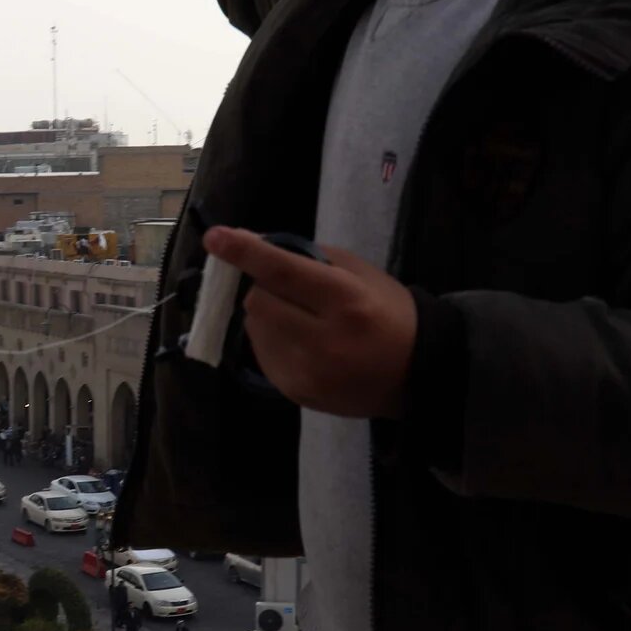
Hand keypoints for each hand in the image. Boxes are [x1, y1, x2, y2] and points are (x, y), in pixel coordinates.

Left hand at [203, 228, 416, 419]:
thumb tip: (254, 246)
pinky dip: (269, 339)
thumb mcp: (360, 274)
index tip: (214, 238)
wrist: (417, 374)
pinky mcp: (293, 392)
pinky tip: (299, 341)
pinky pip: (260, 352)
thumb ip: (308, 258)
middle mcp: (323, 341)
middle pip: (259, 302)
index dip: (245, 253)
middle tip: (288, 288)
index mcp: (346, 302)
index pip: (283, 272)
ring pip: (254, 327)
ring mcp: (305, 372)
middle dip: (264, 287)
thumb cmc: (388, 313)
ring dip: (265, 314)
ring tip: (299, 318)